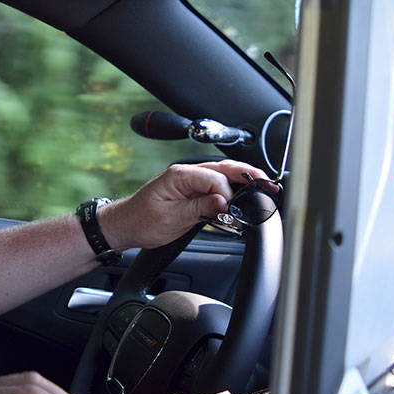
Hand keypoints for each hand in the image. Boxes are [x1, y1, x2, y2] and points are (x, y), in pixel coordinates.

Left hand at [101, 160, 273, 249]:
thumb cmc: (141, 221)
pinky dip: (231, 188)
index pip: (214, 178)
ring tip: (262, 186)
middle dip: (247, 175)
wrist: (125, 225)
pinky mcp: (191, 190)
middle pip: (223, 169)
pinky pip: (215, 185)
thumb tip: (223, 202)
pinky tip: (243, 194)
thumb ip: (199, 208)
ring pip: (221, 175)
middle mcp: (185, 173)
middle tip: (267, 184)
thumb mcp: (171, 218)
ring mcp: (189, 180)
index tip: (231, 210)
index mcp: (179, 175)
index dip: (227, 194)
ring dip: (241, 180)